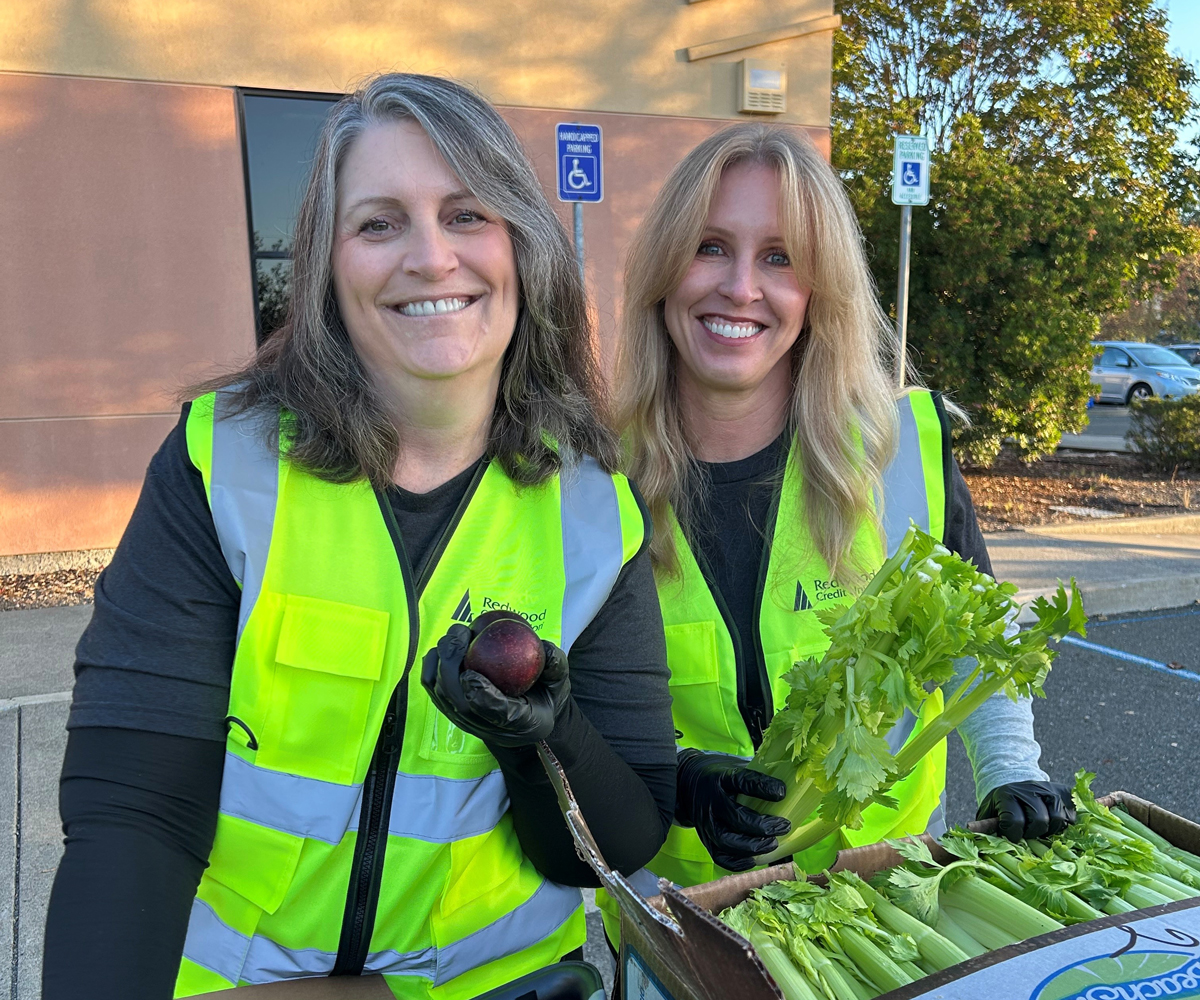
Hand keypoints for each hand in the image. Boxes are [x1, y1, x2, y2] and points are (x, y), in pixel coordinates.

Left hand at [420, 623, 571, 747]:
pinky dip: (433, 665)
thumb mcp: (559, 684)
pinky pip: (433, 687)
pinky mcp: (451, 710)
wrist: (526, 721)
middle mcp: (487, 725)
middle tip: (461, 632)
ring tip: (455, 634)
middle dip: (451, 665)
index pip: (496, 713)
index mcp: (518, 722)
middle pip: (458, 700)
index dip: (481, 696)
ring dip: (441, 662)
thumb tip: (545, 648)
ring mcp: (465, 719)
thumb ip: (555, 667)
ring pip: (441, 693)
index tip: (472, 674)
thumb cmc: (542, 698)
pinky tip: (444, 645)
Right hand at [675, 749, 790, 871]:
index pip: (741, 781)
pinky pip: (720, 857)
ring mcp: (706, 823)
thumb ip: (756, 775)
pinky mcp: (705, 839)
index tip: (782, 792)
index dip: (762, 788)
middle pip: (736, 817)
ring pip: (727, 841)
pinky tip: (755, 859)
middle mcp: (711, 801)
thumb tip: (791, 784)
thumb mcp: (735, 767)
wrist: (687, 783)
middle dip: (763, 825)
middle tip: (783, 826)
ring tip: (773, 844)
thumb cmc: (721, 776)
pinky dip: (739, 862)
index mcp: (720, 778)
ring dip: (753, 846)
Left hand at [977, 781, 1075, 841]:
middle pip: (1040, 820)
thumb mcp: (988, 814)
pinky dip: (1064, 823)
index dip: (1014, 834)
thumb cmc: (1001, 807)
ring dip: (1051, 829)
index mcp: (1006, 794)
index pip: (1014, 821)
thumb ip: (984, 827)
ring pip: (1057, 818)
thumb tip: (972, 834)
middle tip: (1029, 833)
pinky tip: (1053, 824)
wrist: (1013, 783)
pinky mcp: (1063, 791)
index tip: (1013, 836)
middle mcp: (1028, 788)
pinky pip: (1070, 814)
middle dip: (1034, 833)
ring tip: (1041, 829)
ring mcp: (1047, 788)